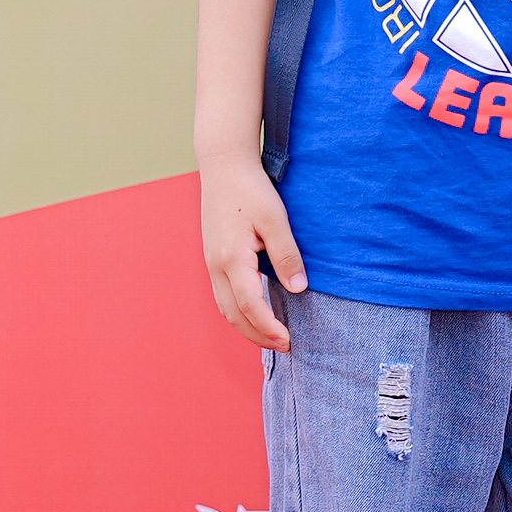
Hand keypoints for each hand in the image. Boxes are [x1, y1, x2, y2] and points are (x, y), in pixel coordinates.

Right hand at [199, 155, 305, 346]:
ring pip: (225, 307)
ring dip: (247, 326)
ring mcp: (211, 263)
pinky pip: (223, 295)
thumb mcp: (275, 221)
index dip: (269, 327)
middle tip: (284, 345)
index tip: (288, 340)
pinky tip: (256, 312)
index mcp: (231, 259)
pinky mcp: (213, 257)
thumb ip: (287, 256)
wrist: (224, 166)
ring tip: (271, 336)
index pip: (251, 306)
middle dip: (258, 335)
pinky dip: (239, 311)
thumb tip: (300, 289)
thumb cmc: (251, 190)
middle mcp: (216, 266)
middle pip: (234, 314)